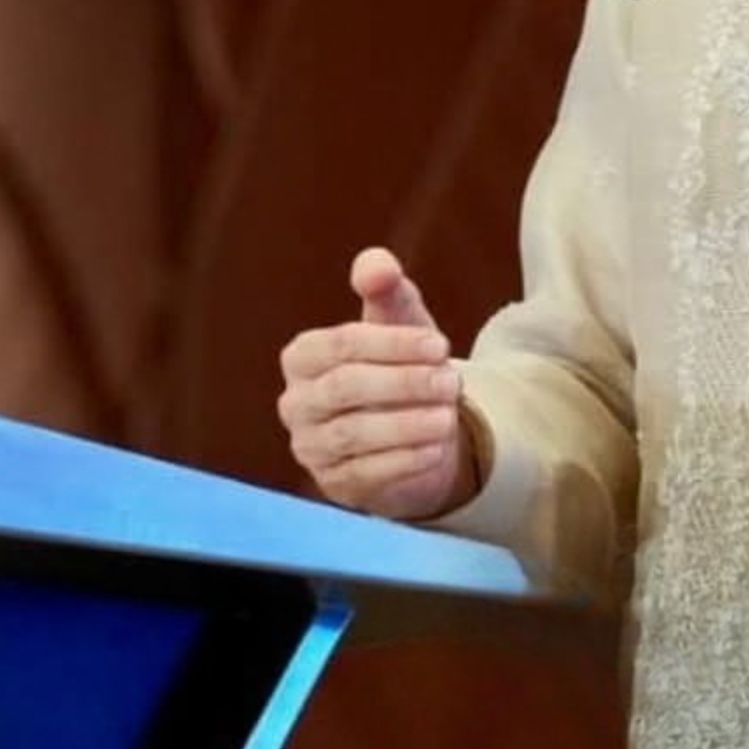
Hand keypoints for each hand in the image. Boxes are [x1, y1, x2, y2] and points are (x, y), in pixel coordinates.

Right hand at [276, 247, 477, 520]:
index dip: (393, 343)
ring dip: (408, 424)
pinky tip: (438, 449)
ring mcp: (311, 447)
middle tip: (452, 381)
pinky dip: (406, 460)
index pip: (340, 345)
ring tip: (450, 415)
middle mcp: (296, 403)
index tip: (441, 344)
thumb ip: (388, 290)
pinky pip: (365, 474)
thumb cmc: (398, 368)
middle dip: (404, 383)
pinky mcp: (334, 485)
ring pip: (354, 434)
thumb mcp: (400, 325)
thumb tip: (376, 263)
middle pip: (344, 388)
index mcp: (304, 356)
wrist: (411, 434)